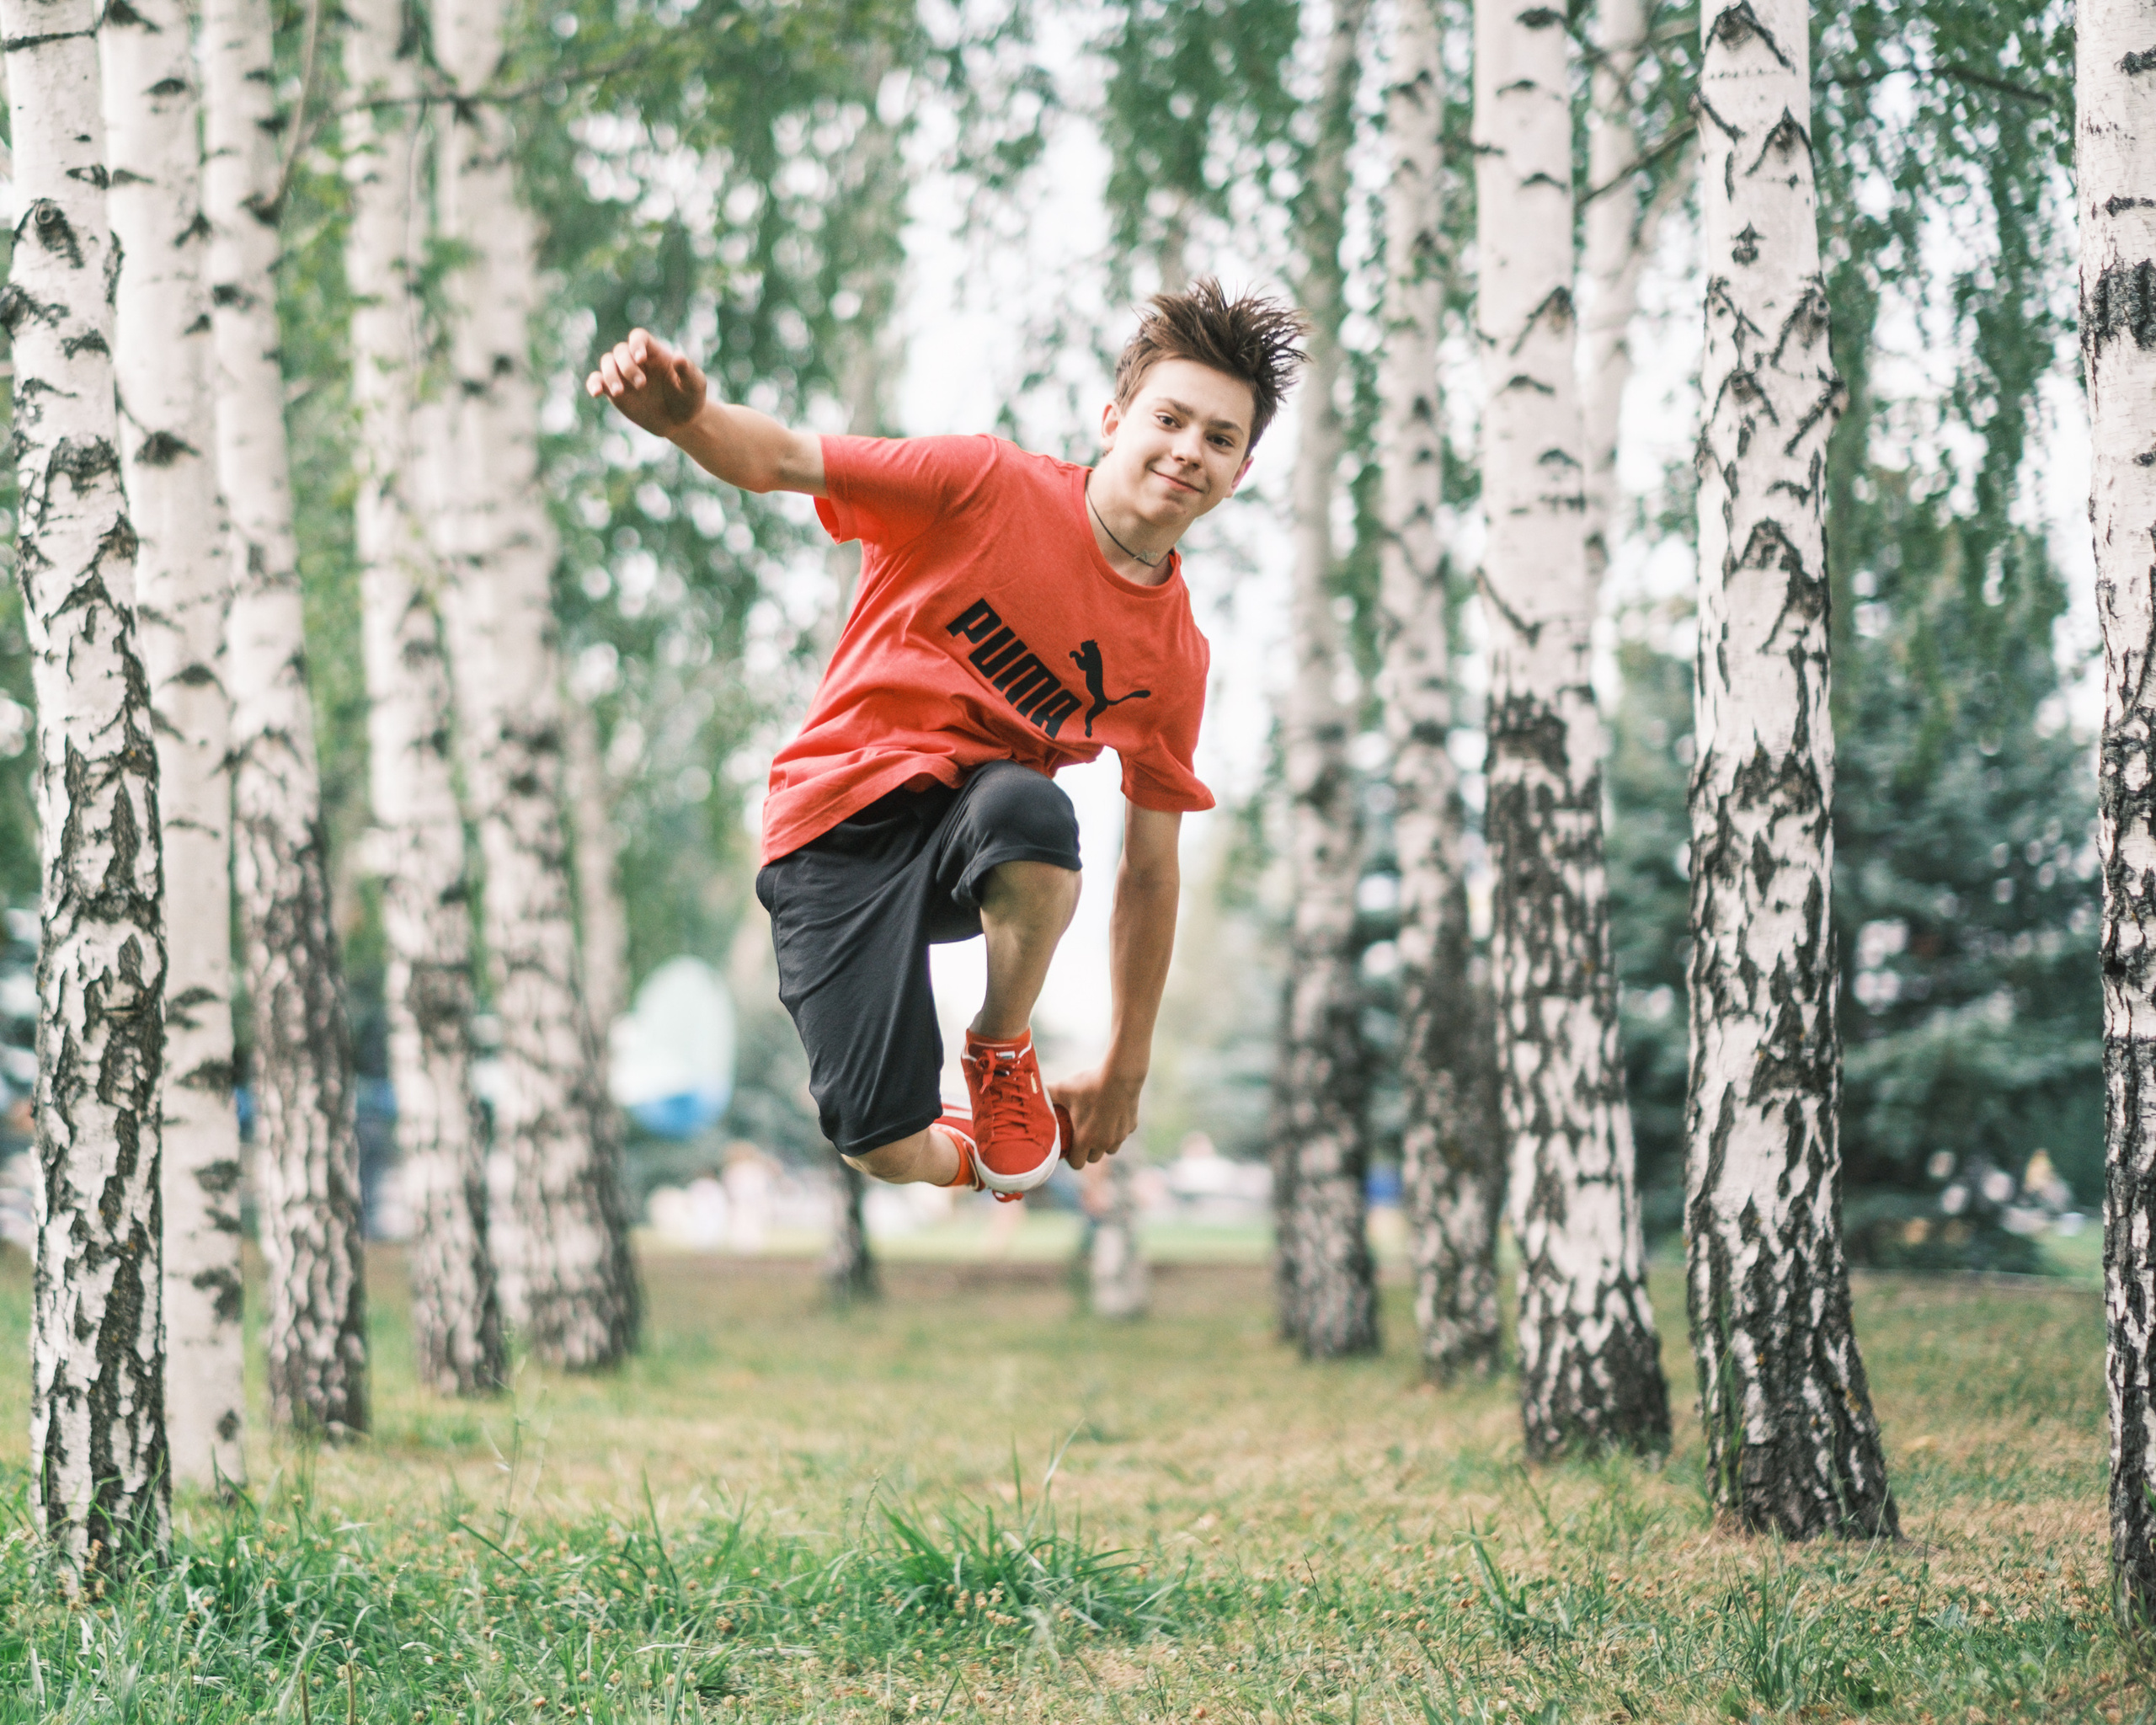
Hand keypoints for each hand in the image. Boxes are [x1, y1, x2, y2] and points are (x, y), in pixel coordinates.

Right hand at [585, 328, 705, 436]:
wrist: (681, 421)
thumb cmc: (690, 398)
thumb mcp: (695, 385)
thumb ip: (688, 371)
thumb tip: (679, 357)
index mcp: (655, 353)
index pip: (639, 337)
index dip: (636, 344)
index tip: (641, 358)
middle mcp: (636, 361)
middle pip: (620, 351)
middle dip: (627, 366)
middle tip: (642, 385)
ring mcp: (624, 376)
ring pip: (607, 363)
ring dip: (610, 375)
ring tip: (620, 393)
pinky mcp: (616, 392)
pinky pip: (598, 381)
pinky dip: (594, 383)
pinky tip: (596, 392)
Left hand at [1049, 1065, 1144, 1167]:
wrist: (1121, 1076)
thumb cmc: (1090, 1084)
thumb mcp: (1064, 1089)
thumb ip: (1047, 1094)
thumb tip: (1032, 1091)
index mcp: (1085, 1139)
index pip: (1077, 1164)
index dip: (1071, 1157)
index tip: (1069, 1145)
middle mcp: (1103, 1143)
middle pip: (1093, 1159)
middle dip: (1087, 1151)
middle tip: (1082, 1135)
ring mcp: (1119, 1136)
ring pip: (1110, 1149)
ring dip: (1104, 1143)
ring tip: (1097, 1127)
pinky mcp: (1132, 1126)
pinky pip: (1123, 1134)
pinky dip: (1118, 1129)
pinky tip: (1113, 1114)